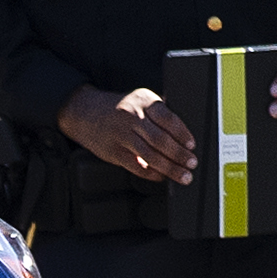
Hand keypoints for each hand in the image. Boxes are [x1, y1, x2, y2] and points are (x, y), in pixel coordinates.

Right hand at [59, 82, 196, 185]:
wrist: (84, 112)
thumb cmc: (119, 108)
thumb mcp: (139, 101)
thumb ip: (159, 113)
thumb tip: (184, 136)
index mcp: (143, 100)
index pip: (168, 118)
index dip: (182, 134)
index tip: (192, 146)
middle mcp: (132, 116)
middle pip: (161, 139)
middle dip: (179, 155)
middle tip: (192, 164)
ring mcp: (121, 134)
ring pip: (150, 155)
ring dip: (170, 168)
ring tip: (183, 176)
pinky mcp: (113, 151)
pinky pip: (136, 166)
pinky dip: (152, 173)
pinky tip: (162, 176)